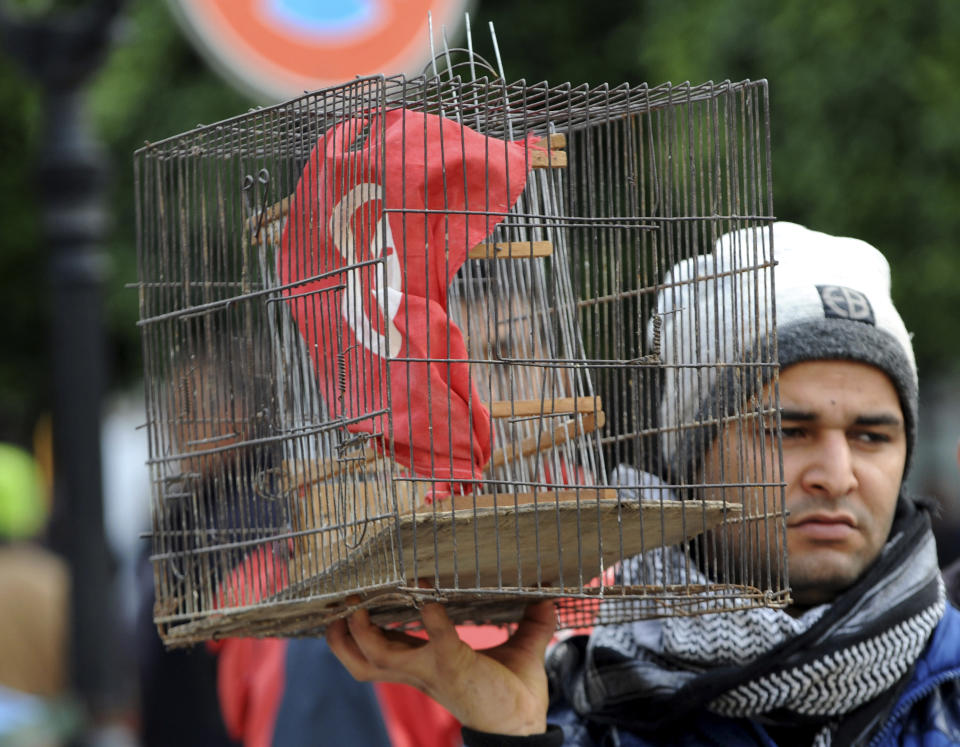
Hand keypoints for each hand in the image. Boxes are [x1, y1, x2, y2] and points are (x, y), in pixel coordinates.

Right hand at [326, 599, 555, 735]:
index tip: (355, 601)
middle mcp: (420, 671)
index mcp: (425, 666)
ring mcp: (432, 670)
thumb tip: (549, 597)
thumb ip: (530, 623)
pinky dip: (429, 614)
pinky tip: (428, 593)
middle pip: (364, 660)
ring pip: (378, 657)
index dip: (364, 629)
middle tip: (338, 606)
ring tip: (357, 605)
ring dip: (363, 632)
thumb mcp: (519, 650)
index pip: (383, 647)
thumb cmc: (515, 692)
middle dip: (344, 637)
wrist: (525, 727)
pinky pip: (433, 636)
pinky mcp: (452, 665)